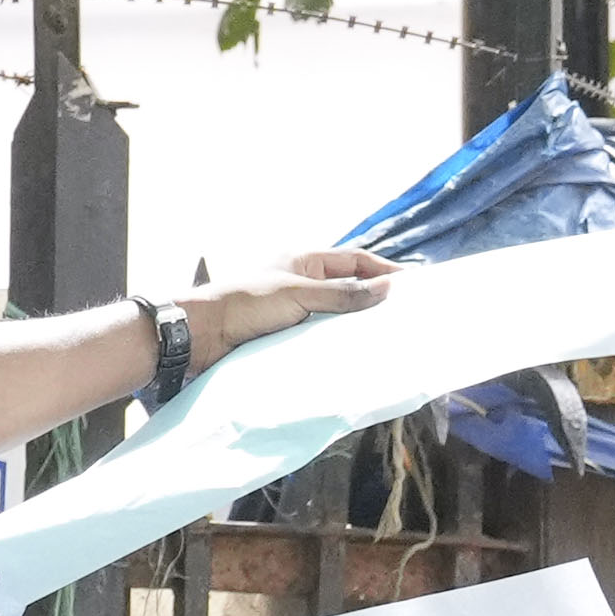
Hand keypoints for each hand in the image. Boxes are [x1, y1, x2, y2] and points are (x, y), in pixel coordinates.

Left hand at [186, 246, 397, 360]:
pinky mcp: (288, 334)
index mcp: (305, 261)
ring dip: (358, 324)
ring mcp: (296, 309)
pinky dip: (340, 342)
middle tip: (406, 316)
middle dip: (376, 299)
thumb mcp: (298, 295)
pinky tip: (355, 355)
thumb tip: (386, 290)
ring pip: (338, 314)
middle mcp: (303, 282)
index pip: (356, 260)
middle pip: (350, 287)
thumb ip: (343, 294)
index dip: (385, 271)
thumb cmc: (245, 305)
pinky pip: (322, 335)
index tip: (412, 287)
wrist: (202, 336)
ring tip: (387, 338)